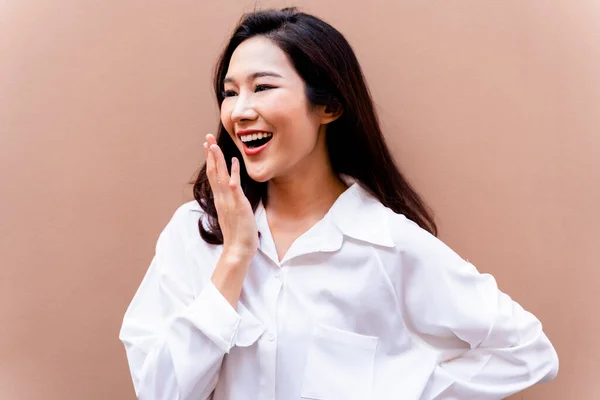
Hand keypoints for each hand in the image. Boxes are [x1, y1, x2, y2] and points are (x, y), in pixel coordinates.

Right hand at [204, 134, 257, 259]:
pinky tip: (234, 161)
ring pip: (220, 175)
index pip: (212, 176)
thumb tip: (230, 196)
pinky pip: (234, 185)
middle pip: (213, 172)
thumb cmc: (237, 234)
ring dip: (217, 159)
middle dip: (210, 153)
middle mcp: (221, 198)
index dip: (210, 160)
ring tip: (214, 144)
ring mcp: (228, 201)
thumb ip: (229, 204)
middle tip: (207, 137)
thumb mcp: (231, 215)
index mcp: (220, 200)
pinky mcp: (238, 205)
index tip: (208, 146)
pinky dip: (233, 172)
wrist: (238, 250)